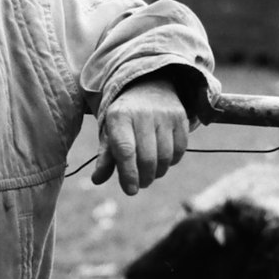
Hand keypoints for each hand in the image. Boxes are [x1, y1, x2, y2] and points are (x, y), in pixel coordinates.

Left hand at [91, 77, 189, 195]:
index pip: (125, 150)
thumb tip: (97, 180)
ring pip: (165, 156)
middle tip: (140, 183)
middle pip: (147, 158)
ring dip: (158, 172)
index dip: (128, 174)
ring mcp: (164, 114)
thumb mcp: (109, 132)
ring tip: (150, 173)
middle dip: (144, 177)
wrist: (147, 87)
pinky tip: (163, 159)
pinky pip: (180, 150)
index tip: (130, 191)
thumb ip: (105, 158)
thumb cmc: (124, 118)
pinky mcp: (181, 117)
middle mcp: (143, 113)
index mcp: (119, 117)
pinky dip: (172, 161)